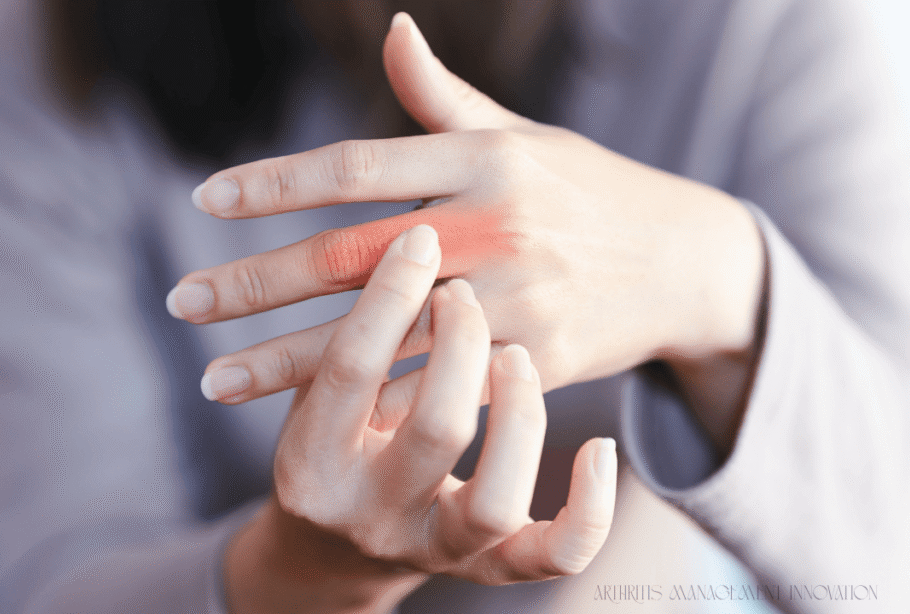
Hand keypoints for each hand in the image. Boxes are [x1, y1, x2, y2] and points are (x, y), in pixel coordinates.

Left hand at [170, 13, 765, 451]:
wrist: (683, 263)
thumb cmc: (587, 190)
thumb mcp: (524, 134)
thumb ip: (444, 98)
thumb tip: (393, 29)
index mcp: (485, 158)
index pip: (358, 168)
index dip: (277, 183)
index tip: (204, 201)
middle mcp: (494, 226)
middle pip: (352, 259)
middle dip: (257, 284)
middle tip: (180, 302)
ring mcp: (515, 300)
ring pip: (381, 338)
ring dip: (287, 364)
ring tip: (213, 380)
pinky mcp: (534, 362)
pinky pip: (435, 390)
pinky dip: (369, 406)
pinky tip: (307, 421)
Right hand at [222, 225, 617, 613]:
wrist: (338, 548)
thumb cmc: (335, 440)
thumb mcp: (315, 394)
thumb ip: (343, 334)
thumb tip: (392, 235)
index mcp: (310, 465)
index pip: (351, 369)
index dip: (388, 295)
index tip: (421, 236)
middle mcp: (369, 517)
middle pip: (437, 428)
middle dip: (465, 342)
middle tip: (465, 293)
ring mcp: (433, 549)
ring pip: (497, 501)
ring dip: (521, 415)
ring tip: (515, 357)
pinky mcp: (487, 568)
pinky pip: (554, 555)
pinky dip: (588, 508)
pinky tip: (598, 447)